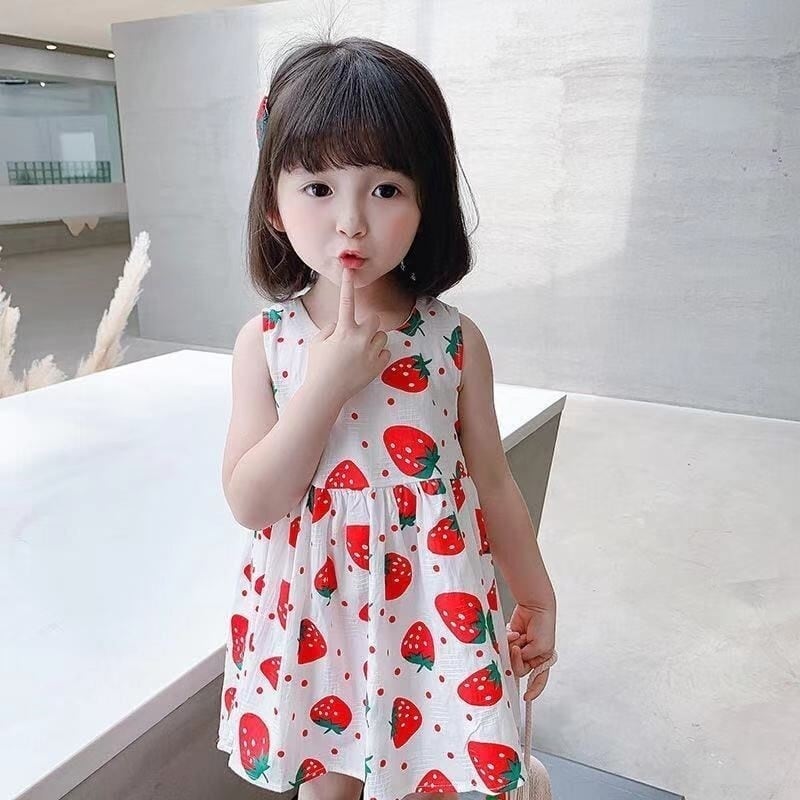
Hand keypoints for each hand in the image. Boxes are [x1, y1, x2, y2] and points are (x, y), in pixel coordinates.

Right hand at [305, 267, 391, 403]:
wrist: (326, 393)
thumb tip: (339, 325)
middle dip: (368, 325)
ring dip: (374, 341)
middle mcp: (360, 339)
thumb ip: (329, 329)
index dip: (347, 285)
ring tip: (360, 353)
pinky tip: (364, 364)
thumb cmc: (318, 367)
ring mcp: (371, 352)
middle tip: (357, 336)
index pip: (346, 302)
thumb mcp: (317, 343)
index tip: (348, 270)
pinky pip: (385, 353)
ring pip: (382, 336)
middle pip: (374, 320)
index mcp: (343, 331)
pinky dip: (378, 356)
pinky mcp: (378, 366)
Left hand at [505, 601, 555, 700]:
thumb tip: (515, 659)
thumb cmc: (543, 625)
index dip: (534, 690)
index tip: (527, 697)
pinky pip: (505, 646)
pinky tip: (514, 632)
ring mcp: (520, 648)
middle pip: (519, 669)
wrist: (535, 607)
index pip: (539, 680)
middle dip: (517, 659)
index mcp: (542, 660)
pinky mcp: (511, 640)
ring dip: (513, 647)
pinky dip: (508, 639)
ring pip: (510, 658)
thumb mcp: (541, 646)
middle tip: (517, 648)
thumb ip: (528, 657)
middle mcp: (531, 656)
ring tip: (518, 636)